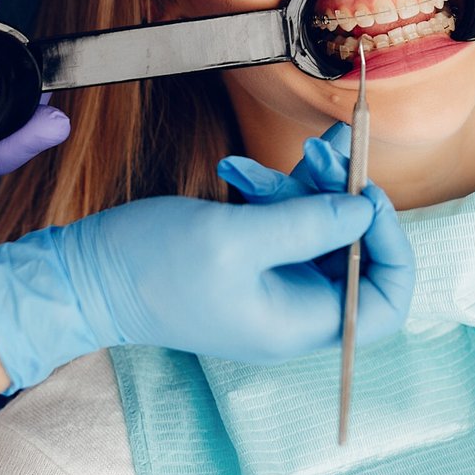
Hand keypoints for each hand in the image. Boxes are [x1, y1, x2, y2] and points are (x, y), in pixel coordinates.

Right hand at [0, 182, 411, 392]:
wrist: (84, 276)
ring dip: (299, 186)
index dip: (390, 245)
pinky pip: (285, 219)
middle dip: (341, 197)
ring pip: (318, 226)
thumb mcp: (235, 237)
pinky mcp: (251, 258)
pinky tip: (238, 170)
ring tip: (255, 163)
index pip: (384, 299)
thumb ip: (307, 222)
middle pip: (354, 251)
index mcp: (300, 322)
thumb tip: (366, 211)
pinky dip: (272, 190)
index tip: (367, 194)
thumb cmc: (151, 267)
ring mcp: (273, 283)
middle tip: (321, 152)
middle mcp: (295, 308)